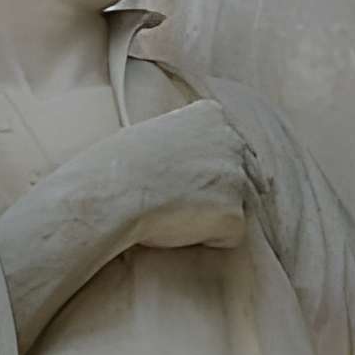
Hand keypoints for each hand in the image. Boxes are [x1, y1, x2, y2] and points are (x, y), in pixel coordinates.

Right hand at [120, 100, 262, 253]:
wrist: (111, 194)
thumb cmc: (121, 166)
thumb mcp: (158, 133)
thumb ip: (188, 140)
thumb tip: (201, 162)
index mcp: (212, 115)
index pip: (228, 147)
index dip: (204, 170)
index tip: (178, 178)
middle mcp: (232, 141)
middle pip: (242, 176)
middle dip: (218, 192)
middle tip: (177, 200)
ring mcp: (237, 178)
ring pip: (239, 205)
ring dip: (213, 214)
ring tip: (174, 212)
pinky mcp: (235, 215)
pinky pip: (231, 235)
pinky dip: (209, 239)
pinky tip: (179, 227)